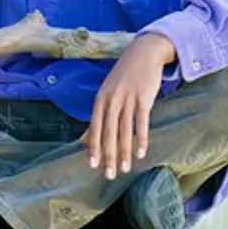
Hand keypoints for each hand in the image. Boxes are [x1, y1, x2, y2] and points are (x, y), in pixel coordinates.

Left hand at [78, 32, 174, 179]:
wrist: (143, 53)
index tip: (93, 166)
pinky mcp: (144, 97)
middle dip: (108, 155)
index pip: (94, 127)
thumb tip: (83, 140)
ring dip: (125, 152)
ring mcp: (128, 98)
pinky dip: (141, 138)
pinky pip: (142, 122)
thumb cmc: (123, 77)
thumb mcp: (106, 93)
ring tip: (125, 169)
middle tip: (109, 175)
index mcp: (100, 99)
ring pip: (125, 130)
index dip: (93, 147)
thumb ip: (97, 117)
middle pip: (108, 132)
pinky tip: (142, 153)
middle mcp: (112, 99)